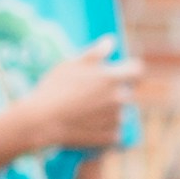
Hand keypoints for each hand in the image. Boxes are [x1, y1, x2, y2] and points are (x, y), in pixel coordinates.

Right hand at [1, 37, 136, 164]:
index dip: (129, 70)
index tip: (120, 73)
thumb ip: (94, 54)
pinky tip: (88, 127)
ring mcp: (115, 119)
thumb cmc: (54, 89)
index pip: (137, 70)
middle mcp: (119, 98)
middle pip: (126, 93)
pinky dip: (105, 130)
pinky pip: (115, 132)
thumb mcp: (71, 65)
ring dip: (109, 112)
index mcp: (112, 78)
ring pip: (119, 113)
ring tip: (85, 113)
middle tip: (90, 96)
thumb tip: (112, 41)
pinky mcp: (110, 137)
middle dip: (114, 93)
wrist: (42, 121)